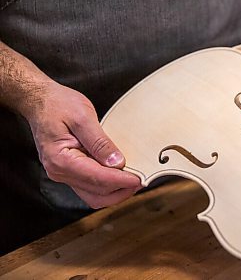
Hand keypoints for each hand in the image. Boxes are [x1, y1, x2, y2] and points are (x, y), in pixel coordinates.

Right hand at [26, 82, 141, 208]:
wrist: (40, 101)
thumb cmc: (59, 104)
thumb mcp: (83, 117)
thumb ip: (100, 142)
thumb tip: (117, 162)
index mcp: (61, 159)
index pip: (98, 178)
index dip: (122, 180)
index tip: (140, 179)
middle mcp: (59, 172)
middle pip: (97, 194)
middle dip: (122, 190)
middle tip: (142, 180)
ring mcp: (63, 174)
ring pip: (94, 195)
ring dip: (116, 192)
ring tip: (135, 180)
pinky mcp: (69, 172)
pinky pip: (90, 187)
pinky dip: (108, 186)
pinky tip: (121, 176)